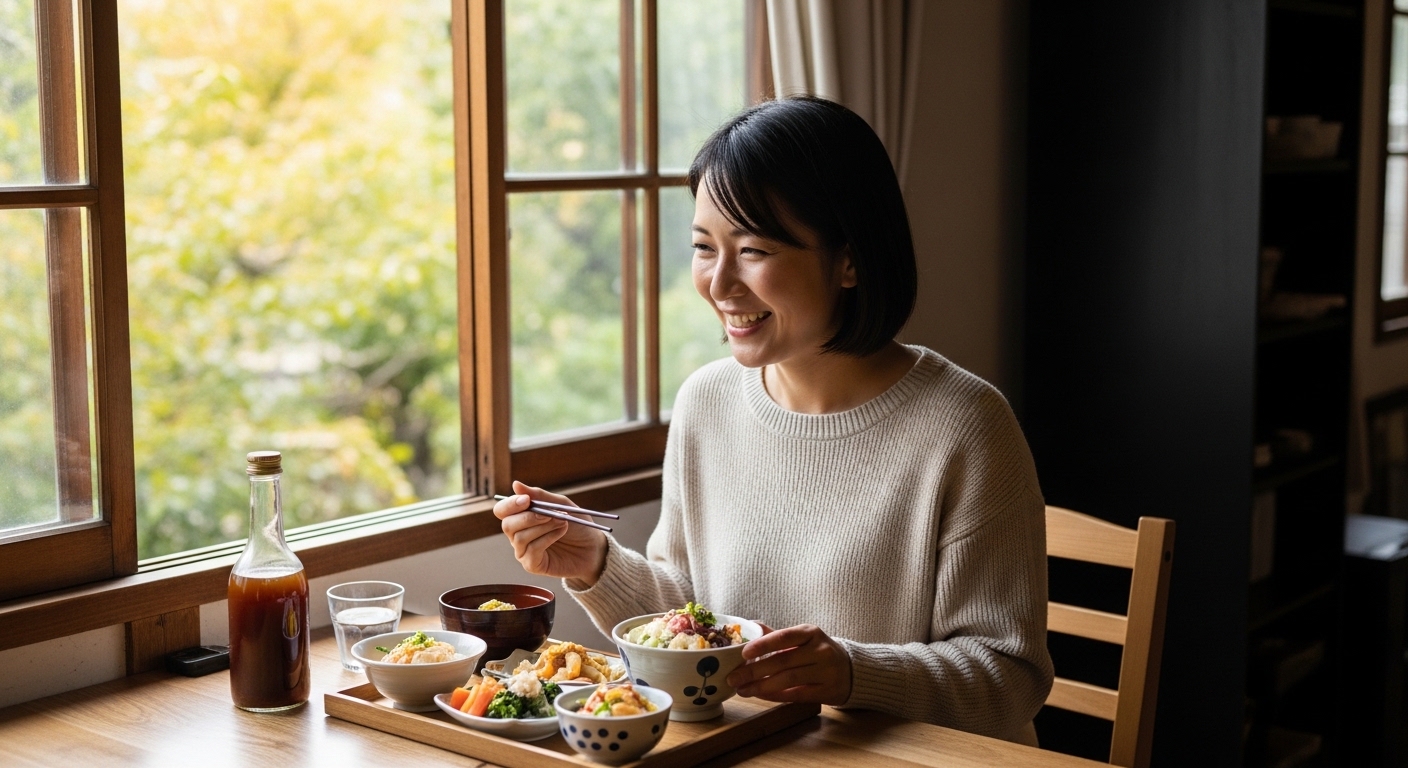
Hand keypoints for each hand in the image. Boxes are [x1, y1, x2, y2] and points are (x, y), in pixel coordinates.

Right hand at [494, 481, 607, 583]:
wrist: (593, 547)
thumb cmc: (576, 525)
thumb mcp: (560, 505)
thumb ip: (539, 496)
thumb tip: (515, 485)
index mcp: (521, 517)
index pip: (502, 510)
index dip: (510, 504)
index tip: (527, 500)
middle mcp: (518, 534)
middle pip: (507, 525)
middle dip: (529, 517)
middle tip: (550, 514)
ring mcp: (523, 551)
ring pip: (520, 537)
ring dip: (543, 526)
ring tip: (562, 522)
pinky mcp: (532, 565)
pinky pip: (532, 550)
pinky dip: (548, 538)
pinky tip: (560, 533)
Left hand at [726, 624, 852, 705]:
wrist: (851, 670)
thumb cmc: (818, 651)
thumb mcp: (802, 637)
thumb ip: (776, 634)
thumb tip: (749, 625)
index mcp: (811, 632)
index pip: (784, 636)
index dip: (763, 645)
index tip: (743, 653)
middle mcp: (820, 650)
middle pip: (783, 662)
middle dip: (754, 671)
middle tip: (733, 678)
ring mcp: (826, 672)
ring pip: (789, 680)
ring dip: (762, 686)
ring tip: (743, 690)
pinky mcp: (827, 691)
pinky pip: (797, 694)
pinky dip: (776, 696)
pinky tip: (761, 695)